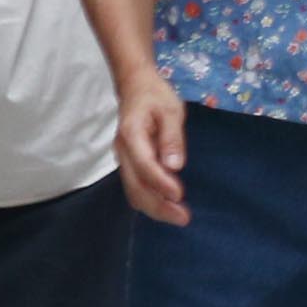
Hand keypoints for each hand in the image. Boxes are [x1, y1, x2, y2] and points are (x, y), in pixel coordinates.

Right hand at [116, 78, 189, 224]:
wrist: (135, 87)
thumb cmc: (155, 96)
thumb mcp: (171, 110)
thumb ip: (173, 137)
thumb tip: (175, 166)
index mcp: (132, 135)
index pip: (144, 165)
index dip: (161, 183)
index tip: (179, 195)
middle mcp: (123, 151)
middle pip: (135, 186)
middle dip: (158, 206)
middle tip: (184, 218)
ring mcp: (123, 159)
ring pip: (134, 191)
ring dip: (155, 207)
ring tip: (179, 217)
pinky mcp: (129, 163)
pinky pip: (136, 186)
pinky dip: (151, 199)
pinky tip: (168, 206)